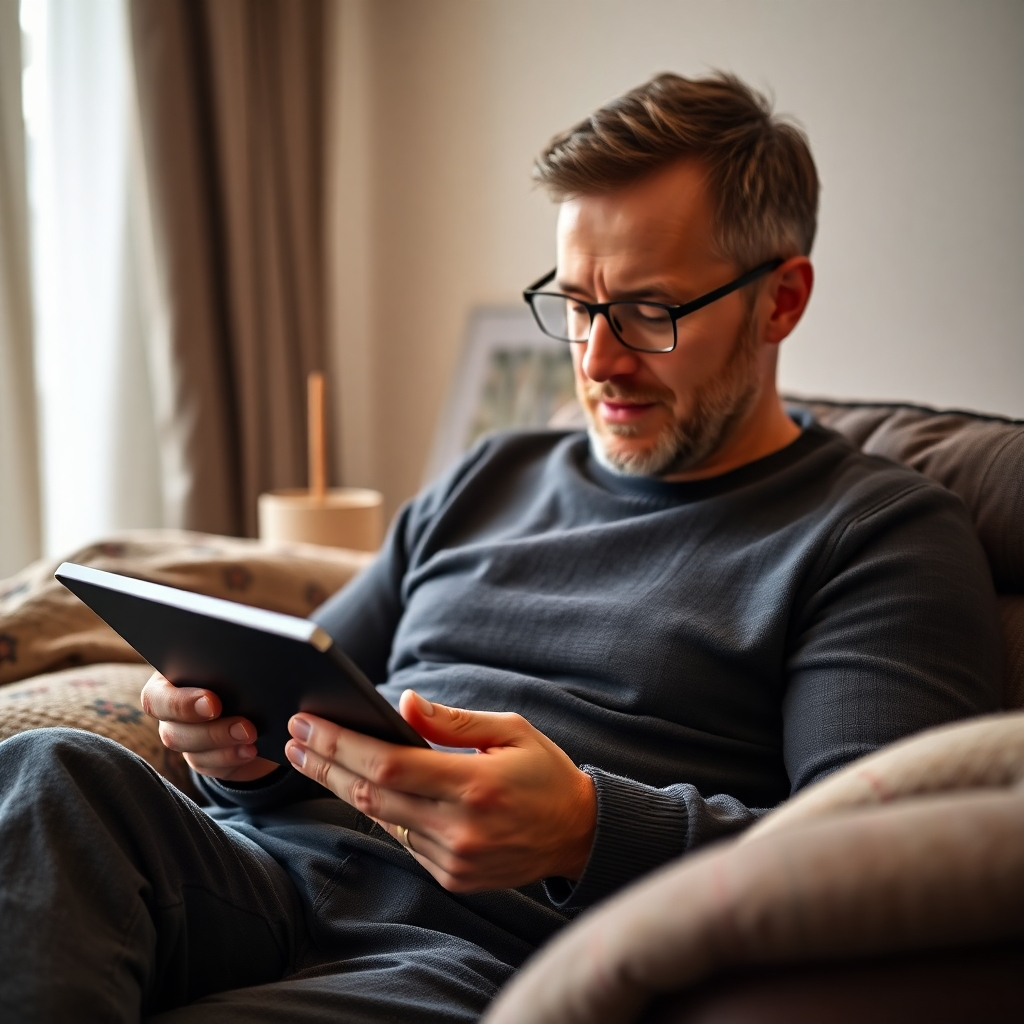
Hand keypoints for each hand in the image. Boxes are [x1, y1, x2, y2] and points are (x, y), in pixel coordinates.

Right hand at [141, 671, 278, 781]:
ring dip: (222, 744)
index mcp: (171, 679)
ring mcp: (184, 736)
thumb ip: (230, 666)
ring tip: (252, 736)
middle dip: (211, 730)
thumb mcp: (238, 666)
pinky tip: (251, 750)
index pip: (156, 697)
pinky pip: (207, 765)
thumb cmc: (244, 672)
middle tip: (245, 726)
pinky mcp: (201, 757)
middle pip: (172, 730)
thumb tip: (240, 664)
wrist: (262, 704)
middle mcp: (171, 710)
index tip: (213, 703)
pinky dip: (230, 758)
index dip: (180, 704)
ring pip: (189, 750)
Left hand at [284, 690, 596, 892]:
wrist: (578, 835)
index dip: (341, 744)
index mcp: (475, 785)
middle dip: (325, 764)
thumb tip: (405, 702)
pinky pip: (403, 840)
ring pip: (381, 819)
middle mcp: (459, 828)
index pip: (388, 765)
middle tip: (292, 739)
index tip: (307, 724)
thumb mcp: (511, 730)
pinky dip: (380, 811)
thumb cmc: (545, 773)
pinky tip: (361, 788)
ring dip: (343, 787)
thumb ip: (453, 721)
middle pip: (370, 795)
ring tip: (314, 758)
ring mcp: (453, 859)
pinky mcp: (452, 876)